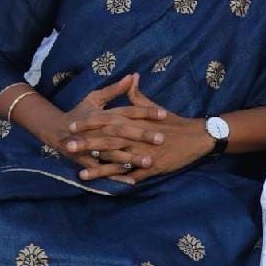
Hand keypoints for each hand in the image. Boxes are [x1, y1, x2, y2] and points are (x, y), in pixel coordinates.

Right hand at [50, 74, 163, 175]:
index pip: (128, 111)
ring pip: (114, 153)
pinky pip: (103, 170)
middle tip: (161, 139)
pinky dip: (116, 177)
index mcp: (104, 114)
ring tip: (149, 162)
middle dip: (142, 136)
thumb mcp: (95, 98)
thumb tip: (132, 76)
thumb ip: (114, 89)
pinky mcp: (87, 161)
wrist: (56, 132)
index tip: (165, 114)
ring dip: (131, 158)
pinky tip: (132, 181)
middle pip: (122, 132)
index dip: (145, 112)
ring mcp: (92, 147)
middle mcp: (99, 130)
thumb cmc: (80, 113)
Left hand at [72, 80, 211, 183]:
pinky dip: (121, 181)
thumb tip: (130, 78)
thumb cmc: (174, 122)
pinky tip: (107, 187)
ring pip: (118, 162)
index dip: (90, 123)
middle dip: (87, 145)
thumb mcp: (155, 108)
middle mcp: (138, 138)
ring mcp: (145, 154)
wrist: (197, 136)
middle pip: (108, 141)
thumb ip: (138, 96)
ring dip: (99, 169)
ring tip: (81, 174)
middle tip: (68, 147)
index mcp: (136, 122)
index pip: (108, 121)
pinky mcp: (153, 168)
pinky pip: (134, 176)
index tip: (73, 125)